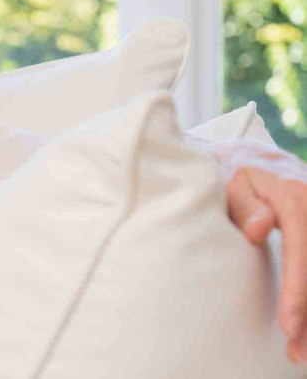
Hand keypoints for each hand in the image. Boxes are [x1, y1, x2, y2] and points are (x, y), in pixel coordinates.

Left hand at [202, 137, 306, 363]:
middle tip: (295, 351)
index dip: (297, 288)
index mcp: (293, 197)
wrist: (265, 182)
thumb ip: (244, 205)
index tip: (287, 323)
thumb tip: (260, 228)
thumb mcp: (237, 187)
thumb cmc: (243, 190)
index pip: (300, 246)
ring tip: (300, 354)